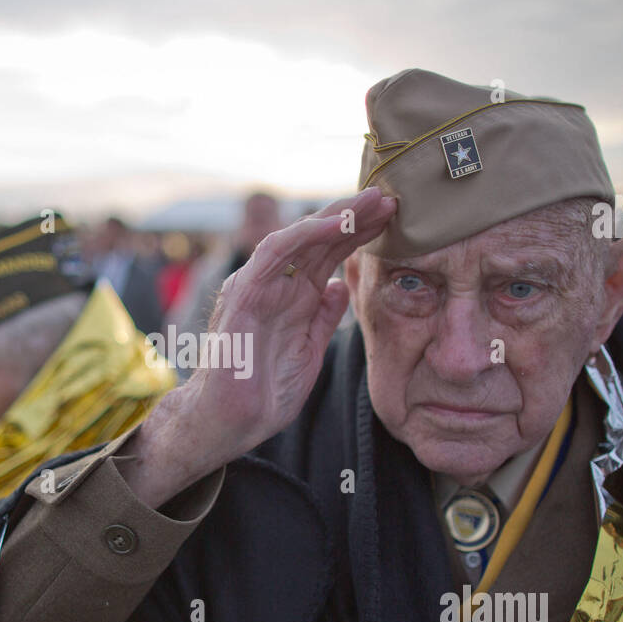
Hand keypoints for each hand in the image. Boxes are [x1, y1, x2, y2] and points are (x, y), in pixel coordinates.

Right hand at [121, 186, 396, 507]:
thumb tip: (340, 286)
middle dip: (355, 216)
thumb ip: (324, 318)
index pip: (330, 254)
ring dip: (336, 217)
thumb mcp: (309, 352)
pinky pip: (274, 254)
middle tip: (390, 198)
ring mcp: (259, 286)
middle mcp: (277, 285)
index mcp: (295, 297)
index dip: (361, 234)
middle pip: (320, 239)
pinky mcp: (243, 294)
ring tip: (370, 202)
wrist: (228, 423)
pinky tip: (333, 224)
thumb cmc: (263, 393)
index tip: (394, 219)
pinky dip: (303, 236)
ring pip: (299, 237)